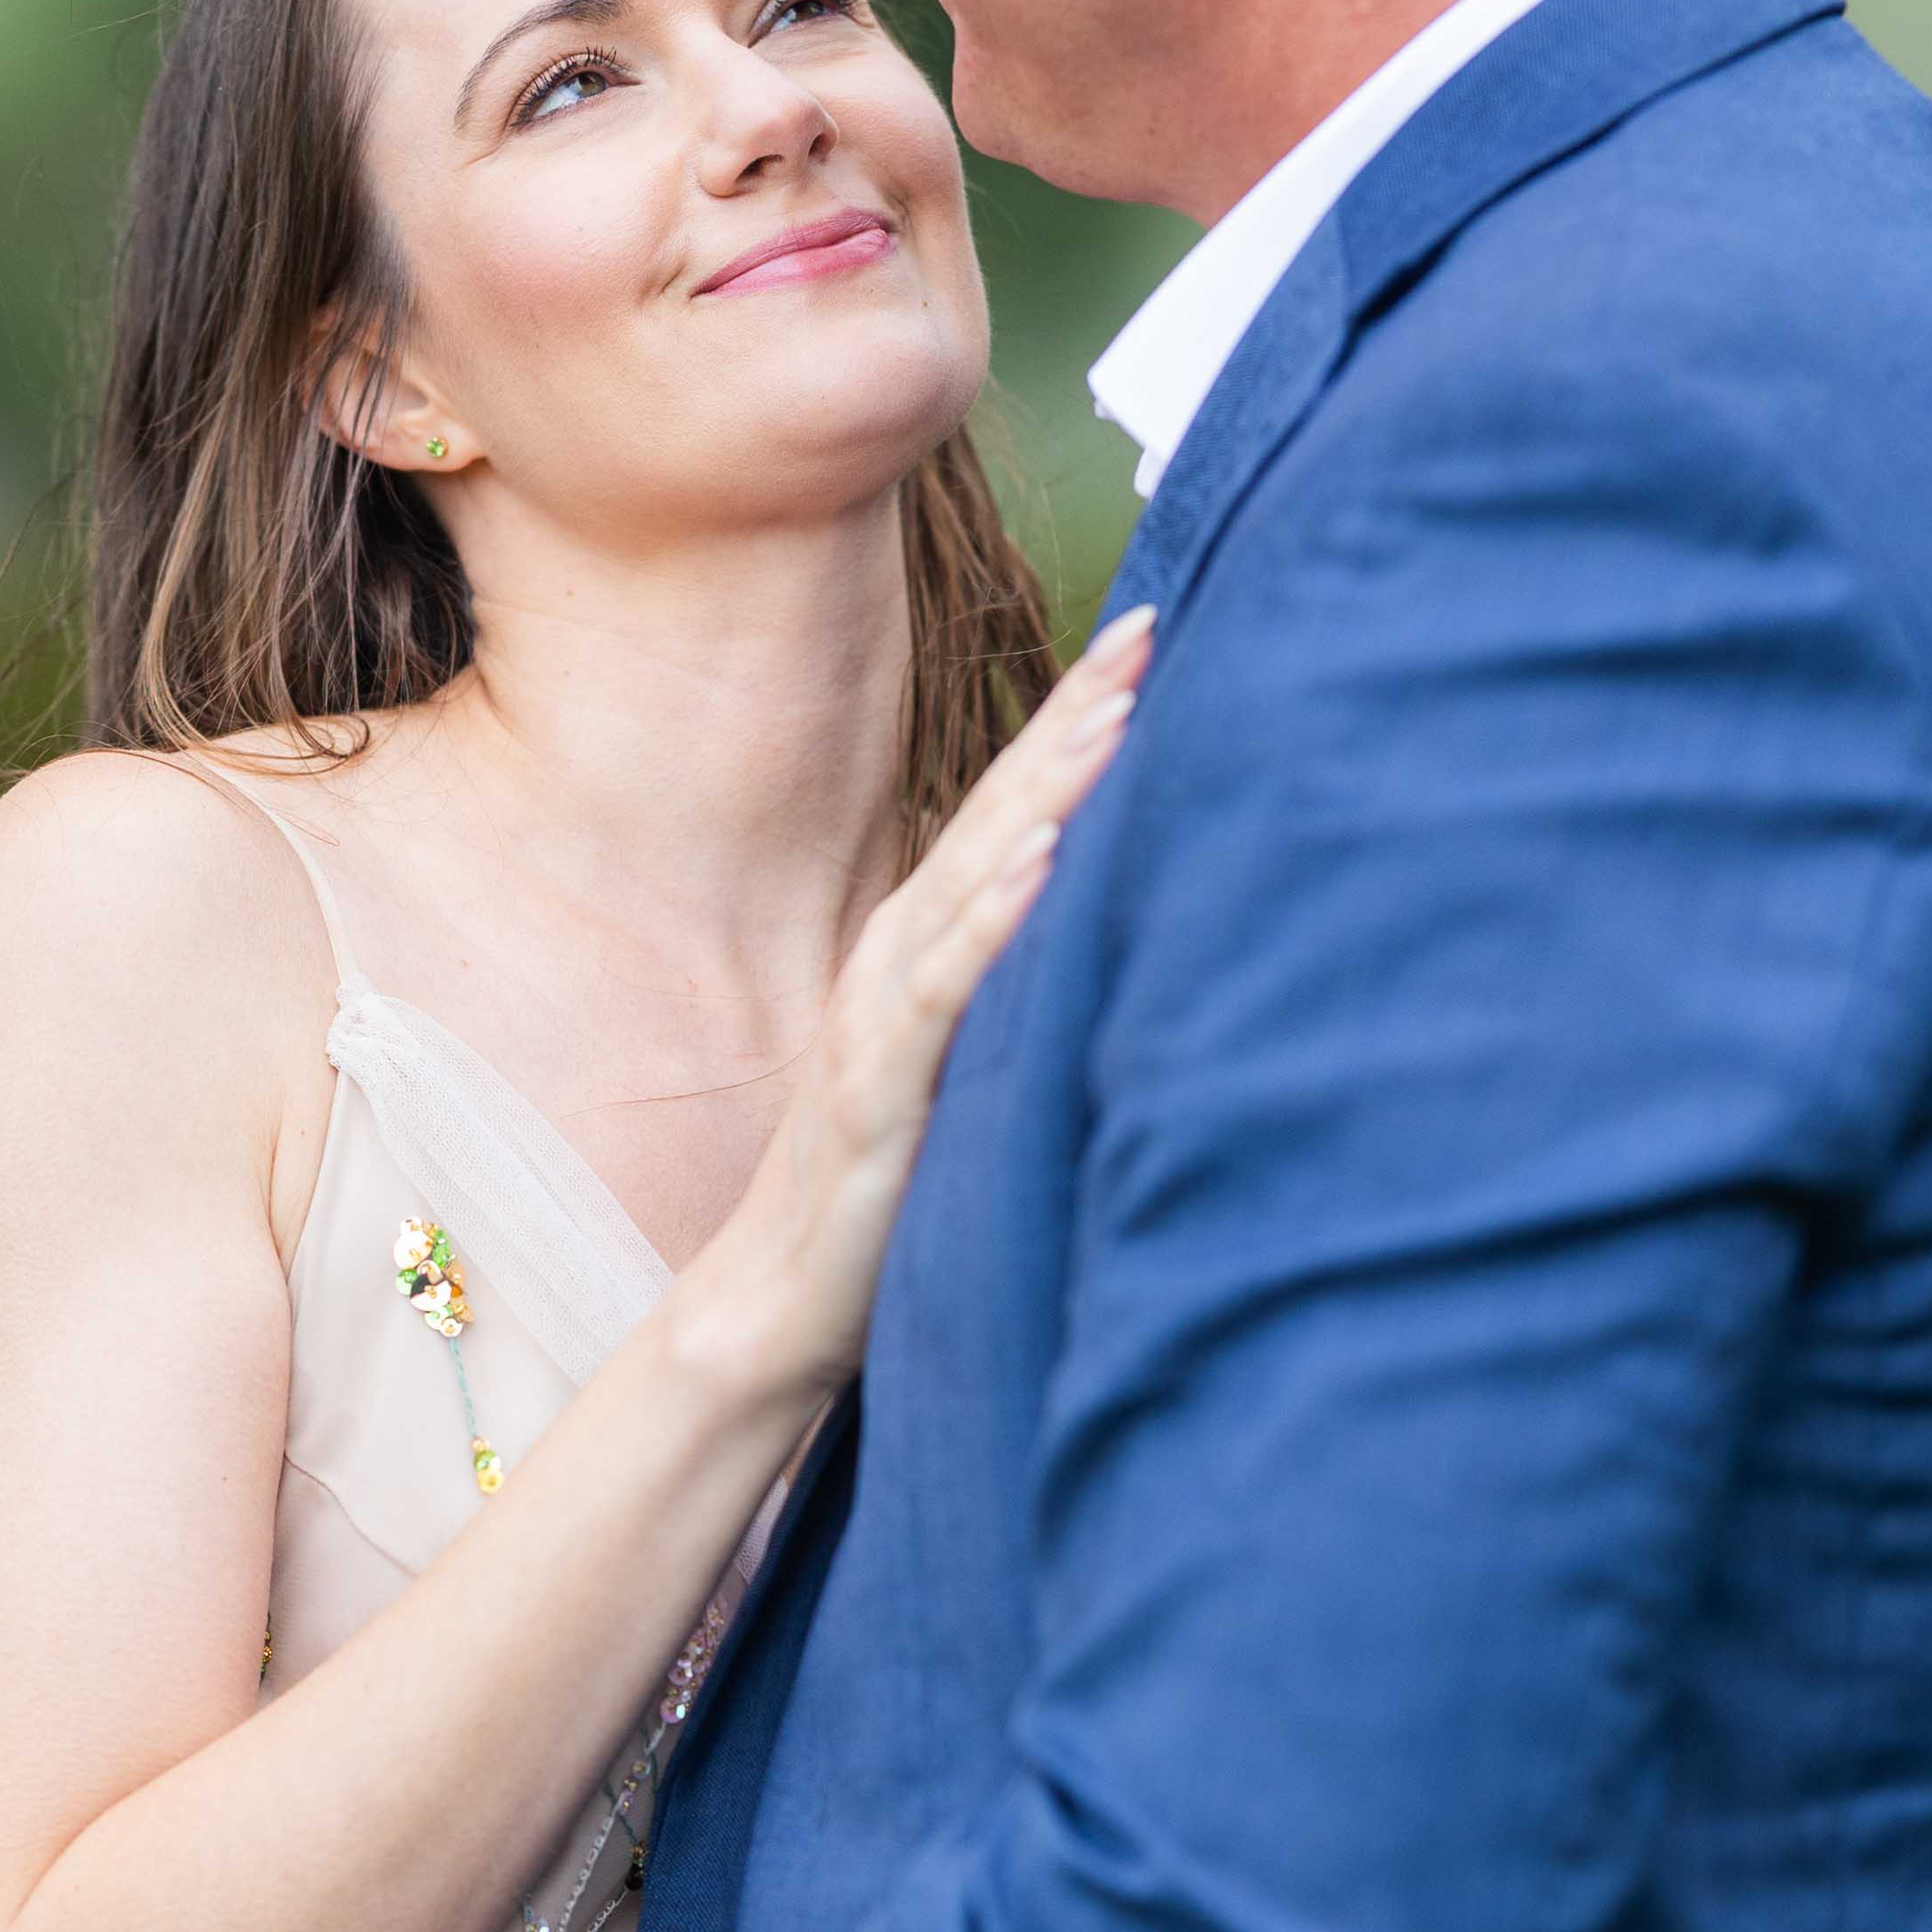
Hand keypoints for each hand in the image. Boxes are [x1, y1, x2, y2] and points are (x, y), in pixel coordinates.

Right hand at [681, 603, 1152, 1400]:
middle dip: (1076, 718)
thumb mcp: (969, 1060)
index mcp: (927, 941)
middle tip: (1149, 630)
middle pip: (1002, 813)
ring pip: (977, 880)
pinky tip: (1043, 867)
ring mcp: (886, 1014)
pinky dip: (993, 923)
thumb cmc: (890, 1185)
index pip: (1018, 808)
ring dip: (1047, 792)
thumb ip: (1018, 986)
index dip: (1078, 719)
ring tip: (1114, 713)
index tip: (1151, 632)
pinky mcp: (883, 1088)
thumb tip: (1107, 920)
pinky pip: (944, 992)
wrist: (780, 1301)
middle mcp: (902, 954)